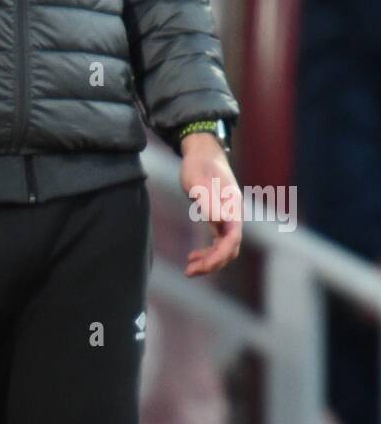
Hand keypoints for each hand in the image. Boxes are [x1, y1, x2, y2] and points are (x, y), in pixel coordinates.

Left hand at [180, 133, 242, 276]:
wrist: (202, 152)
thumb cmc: (198, 164)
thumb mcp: (196, 181)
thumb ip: (207, 200)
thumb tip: (220, 222)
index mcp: (232, 207)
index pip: (232, 239)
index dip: (218, 256)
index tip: (200, 265)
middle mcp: (234, 215)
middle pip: (230, 249)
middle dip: (212, 263)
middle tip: (189, 271)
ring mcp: (228, 218)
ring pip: (225, 249)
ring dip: (210, 261)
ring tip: (189, 269)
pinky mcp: (220, 218)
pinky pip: (218, 243)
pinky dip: (208, 252)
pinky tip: (193, 257)